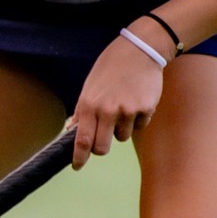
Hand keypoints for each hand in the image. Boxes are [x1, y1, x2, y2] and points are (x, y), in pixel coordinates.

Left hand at [71, 35, 166, 165]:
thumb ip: (82, 111)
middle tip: (104, 137)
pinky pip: (139, 126)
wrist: (140, 51)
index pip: (82, 140)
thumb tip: (71, 131)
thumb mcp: (90, 86)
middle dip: (102, 148)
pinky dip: (137, 119)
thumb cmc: (111, 68)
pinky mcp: (146, 109)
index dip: (79, 157)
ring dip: (121, 128)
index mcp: (89, 105)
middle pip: (102, 148)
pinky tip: (136, 100)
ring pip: (122, 137)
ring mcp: (127, 111)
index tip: (77, 166)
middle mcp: (107, 110)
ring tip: (123, 105)